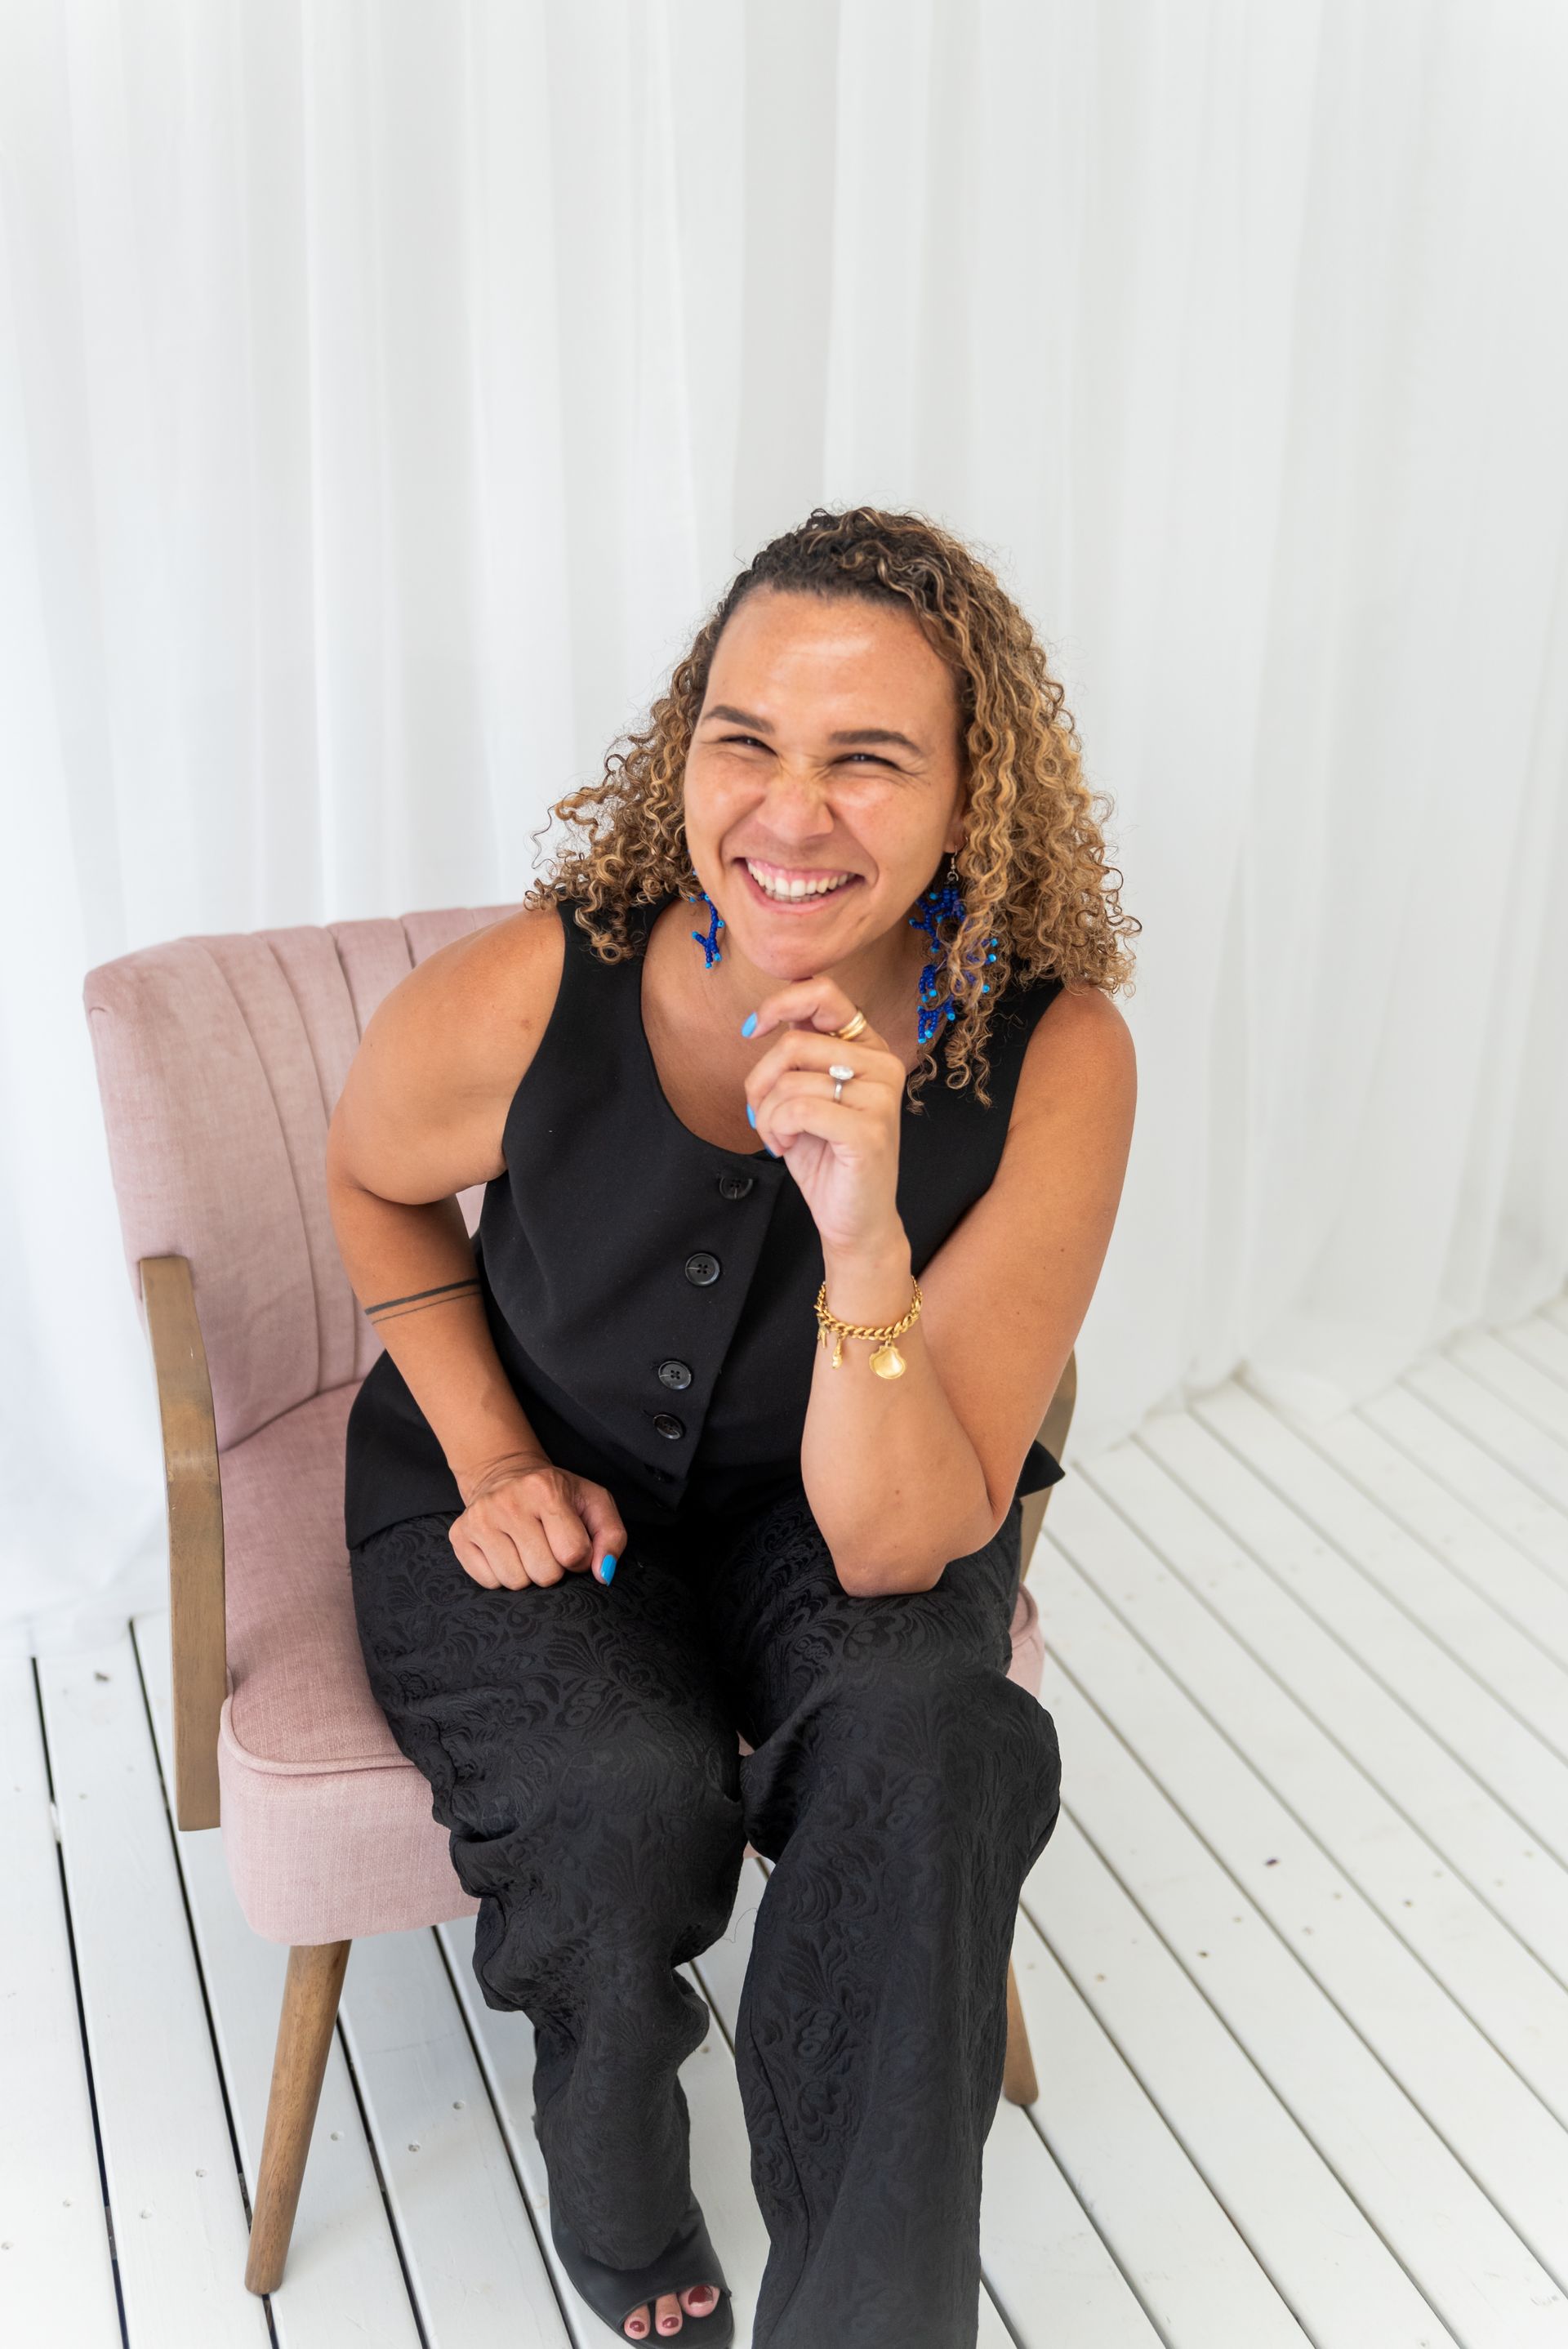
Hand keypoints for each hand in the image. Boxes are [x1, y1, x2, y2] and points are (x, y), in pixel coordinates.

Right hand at [449, 1456, 626, 1589]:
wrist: (506, 1473)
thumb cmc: (556, 1493)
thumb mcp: (594, 1502)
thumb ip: (611, 1537)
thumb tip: (603, 1574)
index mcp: (546, 1489)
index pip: (573, 1553)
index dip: (579, 1558)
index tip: (572, 1544)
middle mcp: (508, 1502)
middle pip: (544, 1574)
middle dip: (553, 1568)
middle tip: (547, 1545)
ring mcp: (479, 1519)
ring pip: (515, 1582)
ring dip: (527, 1573)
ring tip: (526, 1547)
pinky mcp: (459, 1536)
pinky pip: (489, 1582)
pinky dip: (501, 1574)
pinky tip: (505, 1550)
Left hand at [743, 976, 906, 1257]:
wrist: (854, 1219)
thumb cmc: (826, 1155)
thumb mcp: (807, 1093)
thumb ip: (799, 1054)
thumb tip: (764, 1017)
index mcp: (868, 1046)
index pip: (824, 993)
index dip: (779, 1003)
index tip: (752, 1030)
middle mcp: (883, 1063)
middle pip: (793, 1044)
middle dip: (759, 1083)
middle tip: (760, 1115)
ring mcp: (881, 1096)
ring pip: (790, 1082)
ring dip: (766, 1116)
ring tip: (778, 1138)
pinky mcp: (869, 1130)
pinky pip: (798, 1109)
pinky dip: (777, 1130)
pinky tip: (786, 1147)